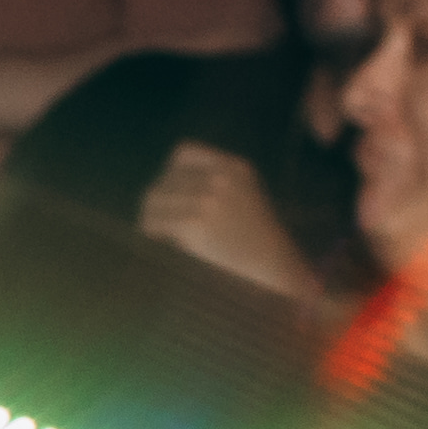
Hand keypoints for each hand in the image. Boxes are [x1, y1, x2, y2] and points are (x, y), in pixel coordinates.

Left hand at [139, 141, 325, 298]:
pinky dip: (151, 233)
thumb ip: (214, 189)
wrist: (277, 275)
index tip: (165, 195)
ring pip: (156, 199)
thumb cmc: (259, 248)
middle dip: (157, 202)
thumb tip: (161, 194)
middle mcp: (221, 177)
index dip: (169, 175)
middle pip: (166, 180)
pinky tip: (155, 244)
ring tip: (152, 235)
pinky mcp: (195, 222)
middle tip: (151, 223)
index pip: (183, 154)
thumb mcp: (245, 202)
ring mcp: (208, 198)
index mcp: (236, 168)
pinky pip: (156, 223)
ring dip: (150, 218)